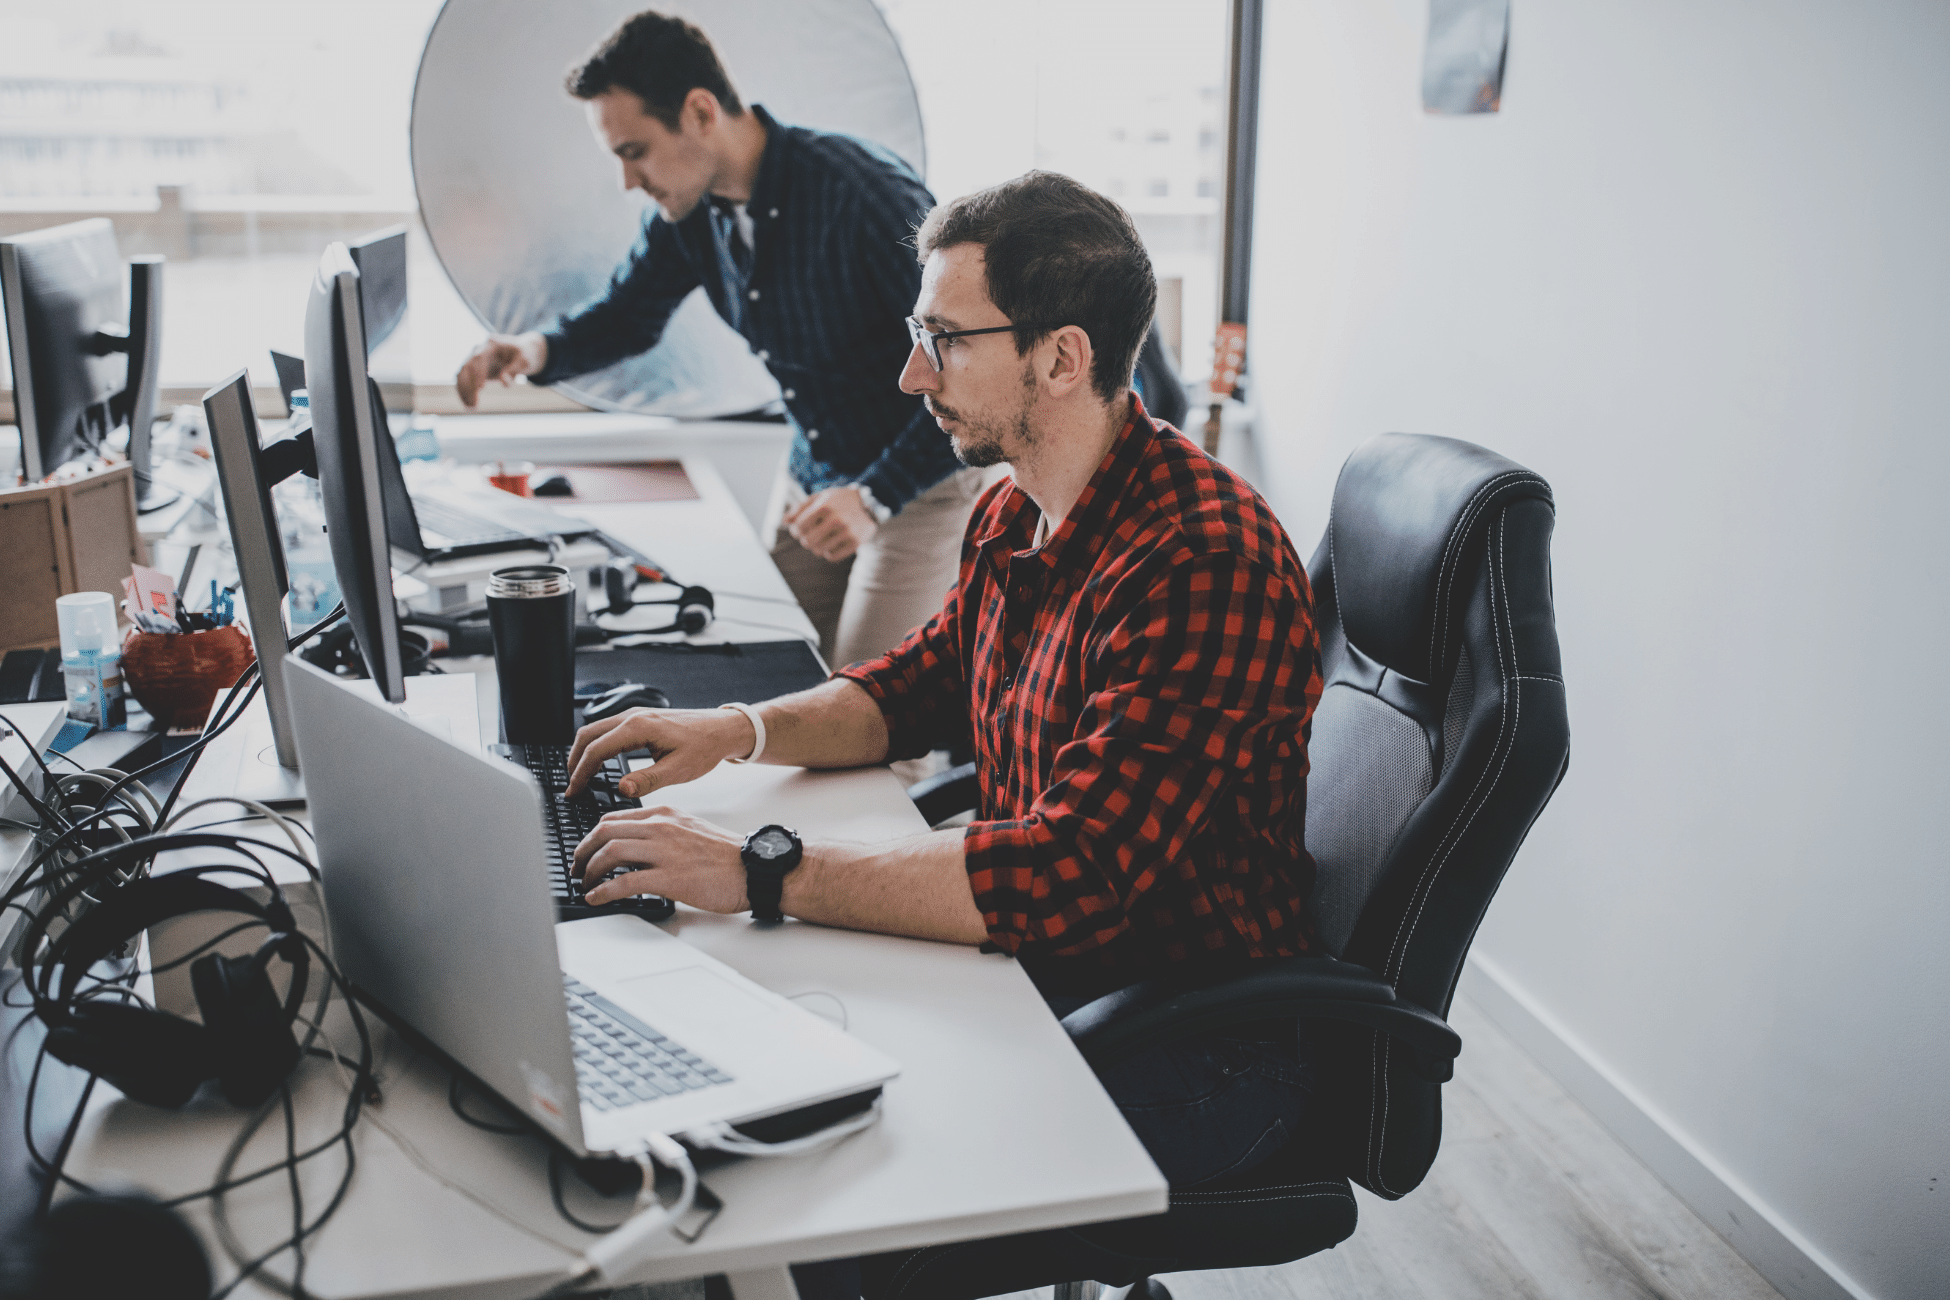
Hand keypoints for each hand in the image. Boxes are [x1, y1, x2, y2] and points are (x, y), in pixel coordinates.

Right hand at [455, 332, 547, 406]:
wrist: (521, 352)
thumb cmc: (524, 356)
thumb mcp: (524, 362)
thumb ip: (514, 370)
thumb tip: (503, 382)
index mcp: (492, 344)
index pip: (480, 357)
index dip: (478, 373)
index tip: (480, 389)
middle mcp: (479, 349)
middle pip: (468, 366)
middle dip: (469, 386)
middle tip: (474, 405)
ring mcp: (474, 358)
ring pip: (462, 374)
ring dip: (464, 391)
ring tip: (470, 408)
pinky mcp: (473, 368)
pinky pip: (463, 379)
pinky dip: (464, 392)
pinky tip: (468, 405)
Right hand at [564, 706, 754, 798]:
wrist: (723, 729)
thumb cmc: (705, 747)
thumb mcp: (678, 770)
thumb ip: (648, 781)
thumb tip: (621, 790)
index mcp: (639, 727)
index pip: (597, 749)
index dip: (581, 773)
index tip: (574, 791)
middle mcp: (633, 716)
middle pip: (588, 735)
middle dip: (574, 761)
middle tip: (572, 786)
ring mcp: (636, 714)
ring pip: (595, 730)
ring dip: (583, 752)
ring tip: (580, 777)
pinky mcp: (640, 718)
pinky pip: (608, 729)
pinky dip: (596, 745)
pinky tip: (598, 762)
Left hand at [572, 806, 749, 911]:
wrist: (755, 867)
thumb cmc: (728, 855)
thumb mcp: (690, 830)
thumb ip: (662, 833)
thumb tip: (635, 849)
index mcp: (664, 814)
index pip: (613, 818)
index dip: (591, 837)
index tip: (585, 852)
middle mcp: (661, 827)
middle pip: (604, 832)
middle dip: (582, 853)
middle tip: (577, 869)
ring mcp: (664, 851)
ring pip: (609, 853)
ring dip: (589, 871)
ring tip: (585, 885)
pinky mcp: (669, 877)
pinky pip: (624, 882)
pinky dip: (603, 891)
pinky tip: (597, 898)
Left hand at [783, 486, 879, 562]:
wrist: (869, 504)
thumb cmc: (839, 500)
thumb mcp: (820, 498)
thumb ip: (800, 508)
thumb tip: (784, 521)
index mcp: (825, 506)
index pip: (799, 527)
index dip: (795, 531)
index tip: (799, 530)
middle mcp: (836, 519)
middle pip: (808, 541)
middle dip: (805, 540)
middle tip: (809, 536)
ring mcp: (847, 531)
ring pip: (819, 550)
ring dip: (816, 547)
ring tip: (820, 540)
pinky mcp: (855, 542)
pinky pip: (832, 556)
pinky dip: (828, 553)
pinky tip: (831, 545)